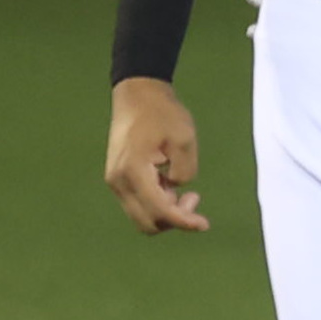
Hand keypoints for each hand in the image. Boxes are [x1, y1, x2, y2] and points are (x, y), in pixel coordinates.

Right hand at [105, 78, 208, 233]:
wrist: (137, 96)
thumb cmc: (162, 113)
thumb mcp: (184, 138)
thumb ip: (185, 169)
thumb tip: (176, 188)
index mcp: (133, 170)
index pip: (159, 210)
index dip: (183, 222)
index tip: (204, 224)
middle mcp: (119, 181)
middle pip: (148, 222)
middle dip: (174, 219)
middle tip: (194, 198)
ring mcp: (116, 181)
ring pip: (143, 216)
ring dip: (166, 212)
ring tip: (185, 192)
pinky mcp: (119, 179)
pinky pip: (140, 204)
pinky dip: (158, 204)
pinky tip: (171, 186)